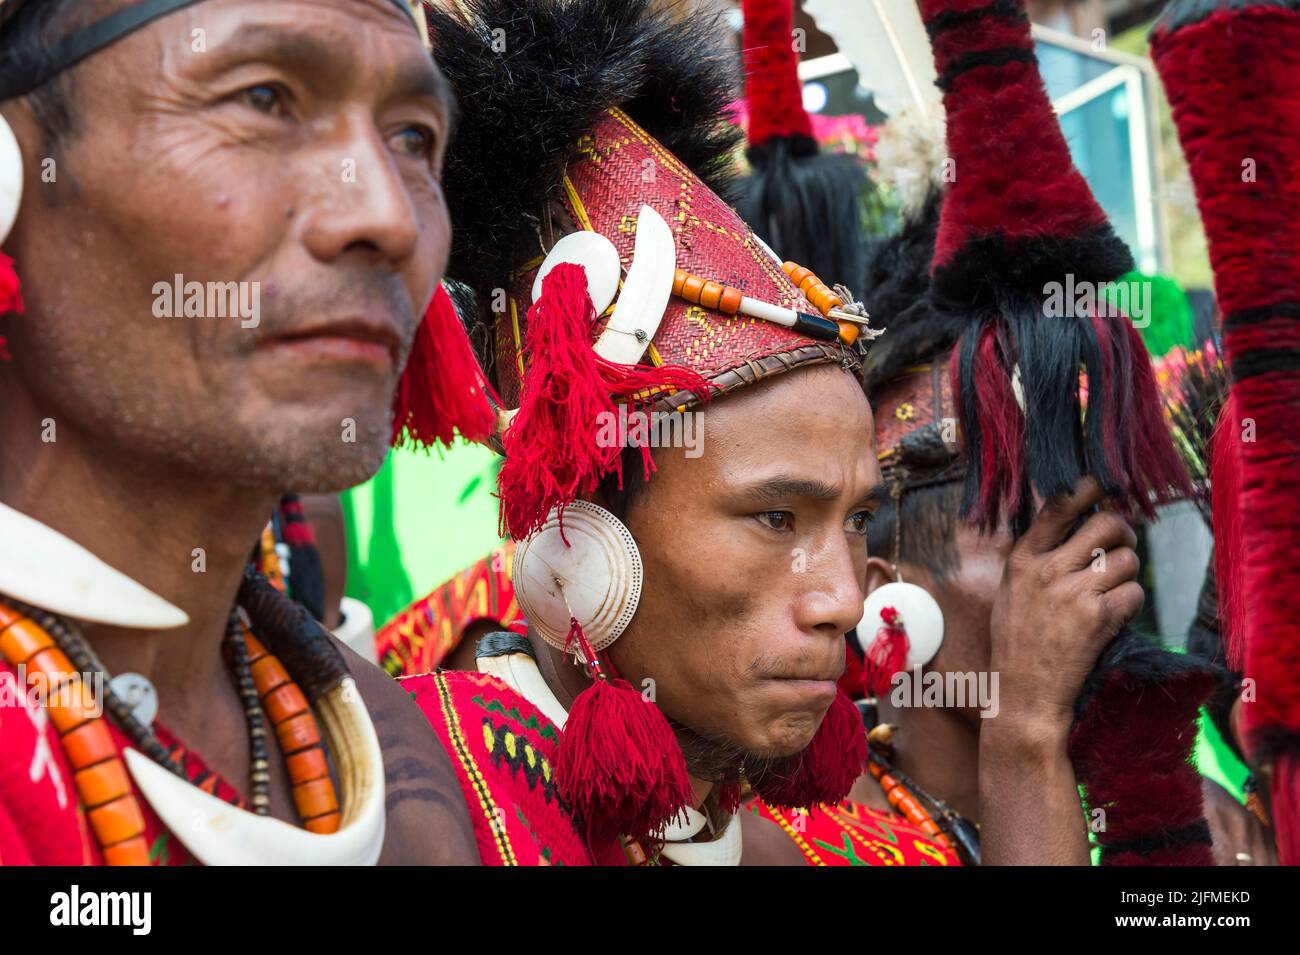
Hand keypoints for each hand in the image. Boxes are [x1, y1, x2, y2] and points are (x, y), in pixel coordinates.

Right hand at [987, 476, 1143, 736]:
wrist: (1024, 692)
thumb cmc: (1018, 642)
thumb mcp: (1012, 591)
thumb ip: (1038, 558)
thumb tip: (1077, 523)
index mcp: (1022, 560)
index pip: (1058, 507)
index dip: (1086, 490)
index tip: (1101, 486)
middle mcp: (1046, 571)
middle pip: (1105, 524)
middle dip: (1123, 531)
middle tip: (1123, 543)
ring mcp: (1072, 594)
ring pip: (1127, 560)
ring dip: (1129, 574)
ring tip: (1114, 589)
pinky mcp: (1098, 619)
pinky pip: (1133, 594)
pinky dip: (1130, 603)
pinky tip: (1114, 616)